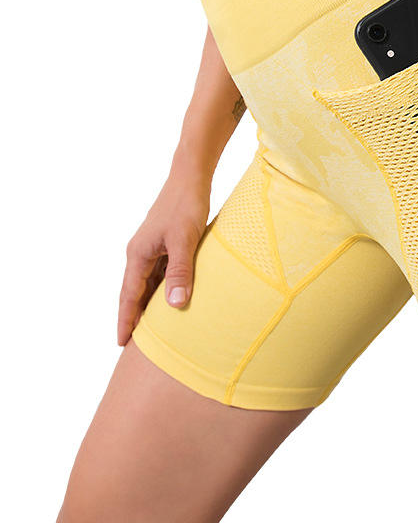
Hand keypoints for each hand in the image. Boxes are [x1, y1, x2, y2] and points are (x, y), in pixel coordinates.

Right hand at [117, 170, 209, 345]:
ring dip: (149, 303)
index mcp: (138, 254)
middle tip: (135, 345)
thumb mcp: (185, 240)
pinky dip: (162, 288)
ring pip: (148, 282)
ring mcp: (152, 247)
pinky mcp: (165, 242)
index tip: (121, 343)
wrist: (191, 177)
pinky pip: (159, 272)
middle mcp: (140, 252)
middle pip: (135, 291)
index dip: (126, 319)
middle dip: (134, 316)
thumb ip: (180, 272)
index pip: (129, 295)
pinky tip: (171, 298)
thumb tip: (174, 306)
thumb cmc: (186, 205)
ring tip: (152, 329)